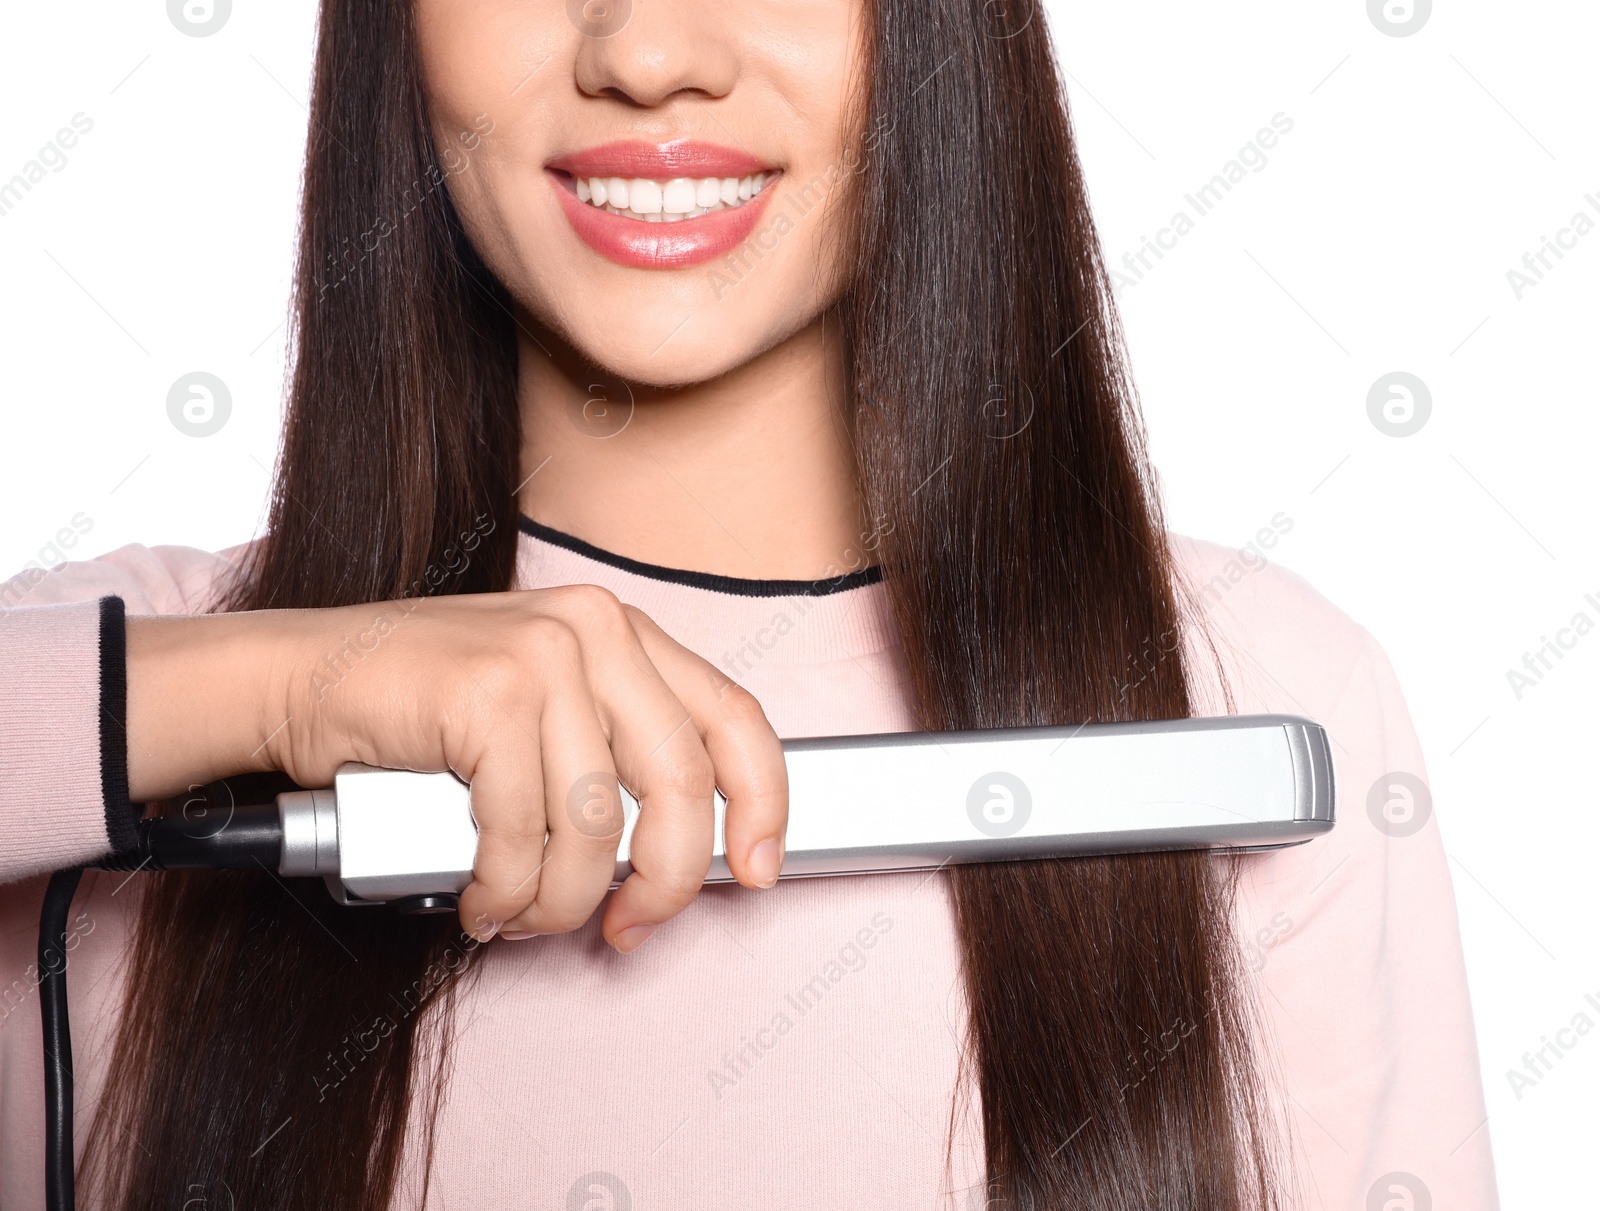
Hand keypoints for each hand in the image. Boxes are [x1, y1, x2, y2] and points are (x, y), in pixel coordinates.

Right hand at [125, 585, 788, 950]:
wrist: (297, 677)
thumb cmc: (421, 708)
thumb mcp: (542, 714)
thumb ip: (611, 758)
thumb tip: (678, 854)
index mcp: (623, 632)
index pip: (734, 717)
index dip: (764, 802)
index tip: (760, 867)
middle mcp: (596, 629)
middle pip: (682, 784)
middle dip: (665, 881)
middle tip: (626, 925)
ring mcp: (544, 654)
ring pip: (597, 826)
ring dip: (560, 901)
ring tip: (521, 912)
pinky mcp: (490, 695)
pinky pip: (523, 835)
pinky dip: (505, 891)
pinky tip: (481, 897)